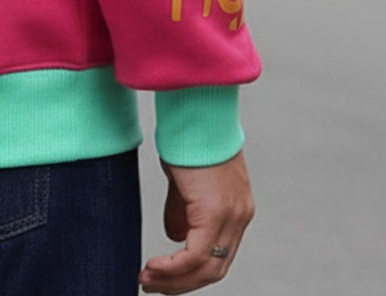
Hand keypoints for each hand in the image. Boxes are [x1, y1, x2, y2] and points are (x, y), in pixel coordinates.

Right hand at [139, 150, 253, 292]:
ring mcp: (231, 215)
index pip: (218, 255)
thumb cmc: (187, 136)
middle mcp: (239, 216)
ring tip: (146, 279)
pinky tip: (153, 267)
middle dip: (180, 283)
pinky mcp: (215, 211)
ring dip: (173, 280)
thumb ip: (184, 208)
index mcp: (236, 208)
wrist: (195, 108)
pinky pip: (195, 256)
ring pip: (206, 268)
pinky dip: (173, 268)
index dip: (190, 272)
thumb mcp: (187, 180)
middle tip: (151, 284)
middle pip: (215, 270)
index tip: (162, 275)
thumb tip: (175, 236)